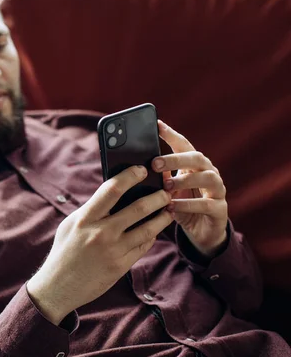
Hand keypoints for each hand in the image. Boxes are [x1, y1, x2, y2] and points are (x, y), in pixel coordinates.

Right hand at [27, 166, 172, 324]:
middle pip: (138, 208)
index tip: (141, 169)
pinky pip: (143, 246)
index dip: (130, 176)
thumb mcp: (71, 225)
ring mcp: (113, 251)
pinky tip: (155, 229)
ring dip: (162, 217)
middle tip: (166, 190)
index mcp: (85, 218)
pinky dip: (151, 235)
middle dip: (157, 196)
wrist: (58, 287)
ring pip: (148, 229)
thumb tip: (113, 194)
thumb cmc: (64, 251)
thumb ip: (91, 210)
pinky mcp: (121, 266)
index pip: (112, 189)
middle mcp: (101, 233)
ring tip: (169, 209)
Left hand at [152, 120, 227, 257]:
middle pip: (197, 157)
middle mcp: (209, 172)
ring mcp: (217, 190)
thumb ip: (158, 177)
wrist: (201, 231)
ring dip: (184, 180)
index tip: (156, 125)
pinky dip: (187, 205)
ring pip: (207, 177)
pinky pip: (206, 204)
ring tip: (165, 186)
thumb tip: (136, 167)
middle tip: (155, 163)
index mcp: (194, 164)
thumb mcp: (167, 190)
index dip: (171, 134)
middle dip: (175, 159)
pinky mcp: (220, 210)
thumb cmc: (181, 204)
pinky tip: (171, 206)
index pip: (184, 144)